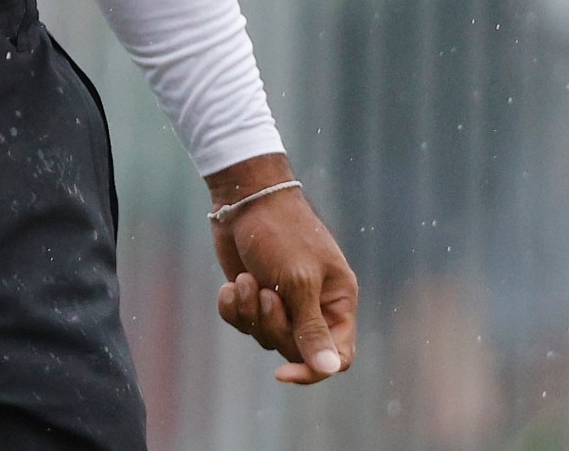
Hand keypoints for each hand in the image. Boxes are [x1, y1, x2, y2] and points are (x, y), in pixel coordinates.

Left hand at [207, 153, 357, 384]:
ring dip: (250, 313)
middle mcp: (314, 305)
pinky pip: (241, 322)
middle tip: (263, 293)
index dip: (313, 370)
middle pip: (295, 350)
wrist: (245, 196)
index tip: (282, 372)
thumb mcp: (299, 280)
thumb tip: (329, 369)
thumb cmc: (281, 232)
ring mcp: (282, 301)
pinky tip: (230, 284)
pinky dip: (232, 307)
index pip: (337, 357)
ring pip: (265, 337)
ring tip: (246, 279)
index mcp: (338, 301)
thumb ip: (311, 327)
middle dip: (273, 327)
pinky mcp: (252, 295)